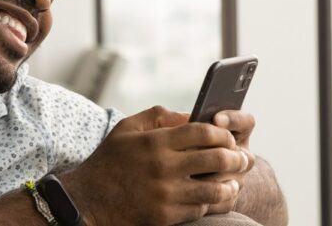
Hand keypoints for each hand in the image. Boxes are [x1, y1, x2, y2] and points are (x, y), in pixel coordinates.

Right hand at [60, 106, 250, 225]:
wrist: (87, 201)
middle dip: (237, 157)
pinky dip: (211, 202)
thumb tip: (191, 115)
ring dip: (231, 184)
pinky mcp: (166, 216)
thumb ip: (159, 116)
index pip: (203, 131)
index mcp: (156, 142)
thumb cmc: (109, 161)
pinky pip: (201, 209)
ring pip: (215, 189)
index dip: (222, 133)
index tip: (228, 136)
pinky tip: (214, 196)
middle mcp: (163, 167)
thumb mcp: (127, 128)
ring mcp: (166, 194)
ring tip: (235, 181)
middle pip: (216, 158)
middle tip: (244, 158)